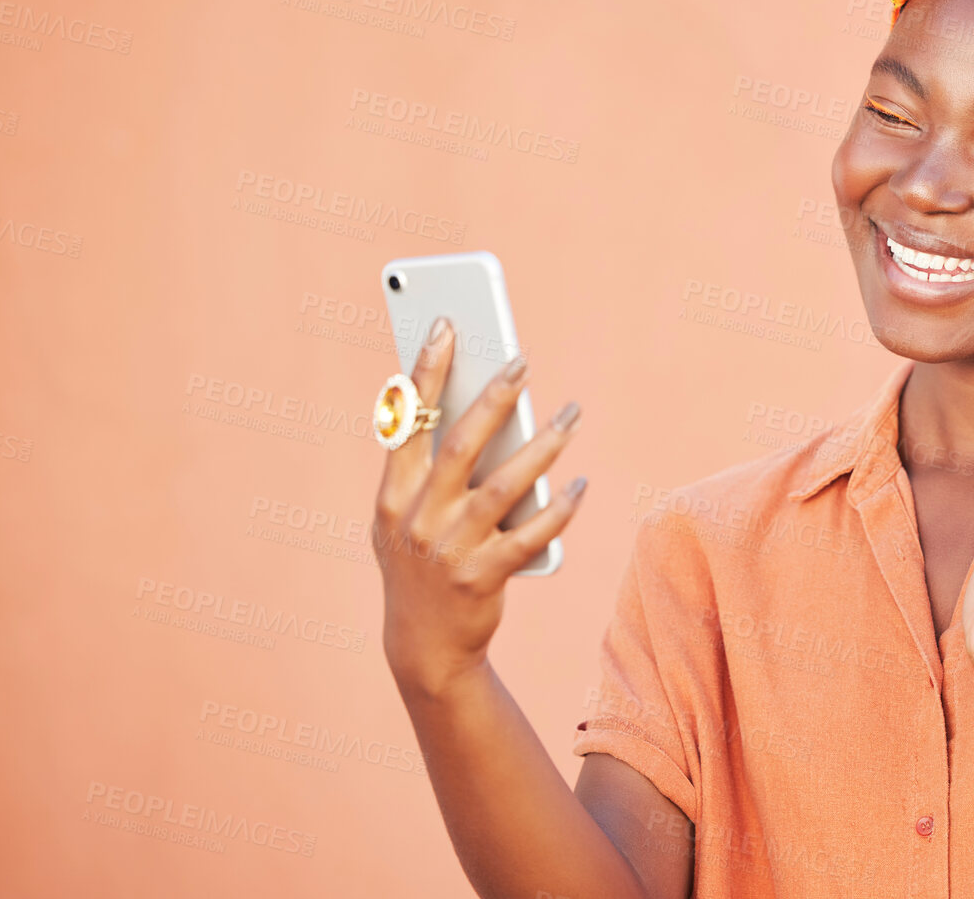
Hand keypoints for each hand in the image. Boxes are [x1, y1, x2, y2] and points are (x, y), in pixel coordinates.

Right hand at [372, 317, 587, 698]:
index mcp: (392, 493)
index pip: (409, 420)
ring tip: (573, 415)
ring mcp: (448, 549)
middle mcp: (416, 517)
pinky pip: (530, 536)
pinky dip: (559, 509)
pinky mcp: (481, 578)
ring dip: (544, 446)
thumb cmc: (422, 564)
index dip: (427, 371)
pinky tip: (581, 486)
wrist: (424, 647)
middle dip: (494, 397)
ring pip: (504, 485)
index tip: (447, 325)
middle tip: (524, 360)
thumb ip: (432, 469)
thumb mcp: (407, 516)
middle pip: (461, 443)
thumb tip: (480, 406)